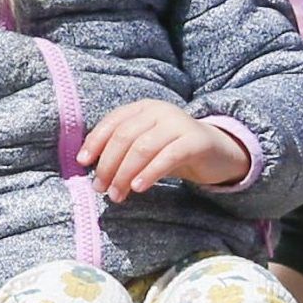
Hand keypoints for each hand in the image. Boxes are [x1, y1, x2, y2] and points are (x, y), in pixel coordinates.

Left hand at [78, 101, 250, 201]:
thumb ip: (123, 149)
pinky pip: (167, 157)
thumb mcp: (147, 144)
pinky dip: (149, 173)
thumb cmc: (174, 150)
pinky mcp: (196, 141)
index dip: (95, 142)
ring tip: (117, 195)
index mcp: (144, 108)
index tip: (83, 163)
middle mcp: (160, 110)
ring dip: (124, 174)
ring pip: (143, 148)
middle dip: (108, 164)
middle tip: (101, 188)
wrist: (219, 152)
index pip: (113, 122)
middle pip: (125, 136)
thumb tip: (91, 168)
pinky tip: (139, 187)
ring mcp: (179, 123)